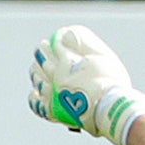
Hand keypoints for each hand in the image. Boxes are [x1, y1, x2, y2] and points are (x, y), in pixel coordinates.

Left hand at [28, 24, 144, 144]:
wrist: (110, 108)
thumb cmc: (110, 81)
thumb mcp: (102, 57)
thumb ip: (85, 43)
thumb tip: (66, 33)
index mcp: (68, 62)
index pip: (56, 47)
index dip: (55, 42)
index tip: (55, 38)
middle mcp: (57, 77)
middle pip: (44, 62)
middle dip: (42, 53)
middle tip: (42, 47)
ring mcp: (53, 94)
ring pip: (38, 80)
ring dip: (36, 71)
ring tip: (35, 66)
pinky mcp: (53, 111)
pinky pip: (37, 103)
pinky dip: (34, 96)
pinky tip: (34, 92)